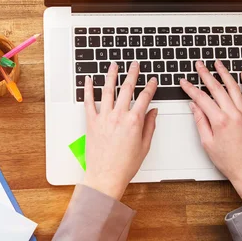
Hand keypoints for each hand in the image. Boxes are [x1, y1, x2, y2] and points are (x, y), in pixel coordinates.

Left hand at [82, 61, 158, 199]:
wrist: (105, 176)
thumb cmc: (125, 165)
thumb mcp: (144, 146)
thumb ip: (149, 126)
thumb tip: (153, 112)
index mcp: (134, 121)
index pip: (145, 97)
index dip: (150, 87)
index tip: (153, 80)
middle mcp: (119, 116)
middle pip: (127, 88)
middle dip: (132, 74)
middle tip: (134, 65)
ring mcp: (104, 118)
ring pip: (108, 90)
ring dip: (111, 75)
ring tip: (113, 65)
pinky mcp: (91, 122)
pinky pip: (88, 102)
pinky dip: (88, 89)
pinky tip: (88, 80)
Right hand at [180, 60, 241, 207]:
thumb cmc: (229, 161)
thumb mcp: (207, 143)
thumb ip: (201, 122)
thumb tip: (195, 107)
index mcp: (220, 121)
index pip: (201, 98)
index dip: (190, 88)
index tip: (184, 82)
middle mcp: (234, 114)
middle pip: (217, 88)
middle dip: (206, 74)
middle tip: (199, 65)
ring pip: (234, 87)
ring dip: (225, 73)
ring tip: (218, 63)